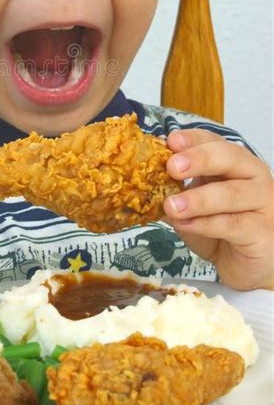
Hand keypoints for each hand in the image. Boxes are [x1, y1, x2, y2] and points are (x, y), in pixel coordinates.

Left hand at [163, 128, 273, 290]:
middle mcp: (252, 176)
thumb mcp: (192, 206)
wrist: (243, 266)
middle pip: (230, 158)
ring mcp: (263, 202)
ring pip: (232, 193)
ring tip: (171, 206)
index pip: (215, 141)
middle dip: (199, 159)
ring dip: (199, 199)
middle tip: (172, 167)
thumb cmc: (219, 230)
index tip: (170, 141)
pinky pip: (234, 224)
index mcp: (233, 163)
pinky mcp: (263, 231)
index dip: (193, 139)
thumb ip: (176, 192)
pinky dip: (206, 224)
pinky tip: (185, 225)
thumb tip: (143, 182)